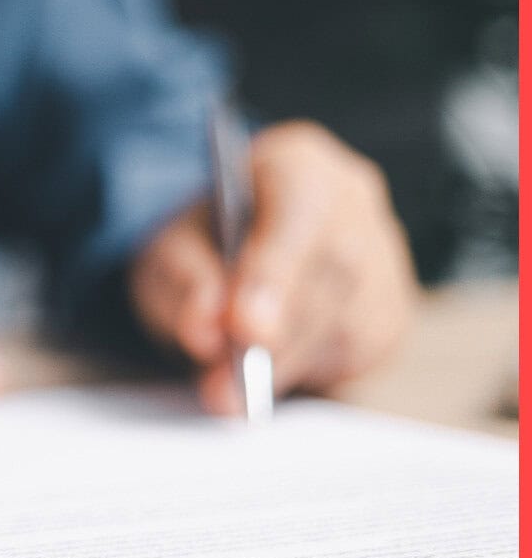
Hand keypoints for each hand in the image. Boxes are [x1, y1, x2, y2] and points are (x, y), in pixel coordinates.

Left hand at [129, 121, 418, 414]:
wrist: (225, 255)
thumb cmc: (200, 244)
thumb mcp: (167, 252)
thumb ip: (183, 283)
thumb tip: (206, 331)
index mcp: (298, 163)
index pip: (301, 205)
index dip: (275, 269)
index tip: (243, 328)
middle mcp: (354, 202)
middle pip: (334, 271)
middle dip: (278, 336)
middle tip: (223, 387)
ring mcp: (384, 256)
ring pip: (352, 319)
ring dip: (289, 365)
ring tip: (230, 394)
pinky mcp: (391, 312)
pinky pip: (362, 352)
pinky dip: (310, 373)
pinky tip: (268, 378)